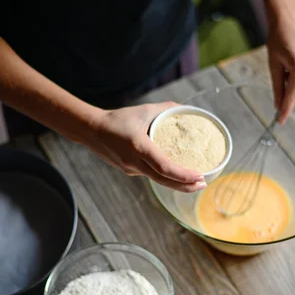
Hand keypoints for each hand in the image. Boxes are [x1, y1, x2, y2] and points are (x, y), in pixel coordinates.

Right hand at [86, 102, 206, 192]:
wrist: (91, 130)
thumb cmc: (117, 119)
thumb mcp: (143, 110)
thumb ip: (165, 109)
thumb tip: (184, 109)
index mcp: (138, 147)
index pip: (164, 167)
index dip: (183, 175)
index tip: (199, 176)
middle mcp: (134, 162)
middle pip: (164, 181)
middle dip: (186, 185)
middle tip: (203, 183)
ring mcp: (131, 169)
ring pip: (158, 181)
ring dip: (177, 184)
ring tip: (195, 182)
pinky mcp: (130, 171)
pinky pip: (151, 175)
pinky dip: (166, 177)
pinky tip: (177, 175)